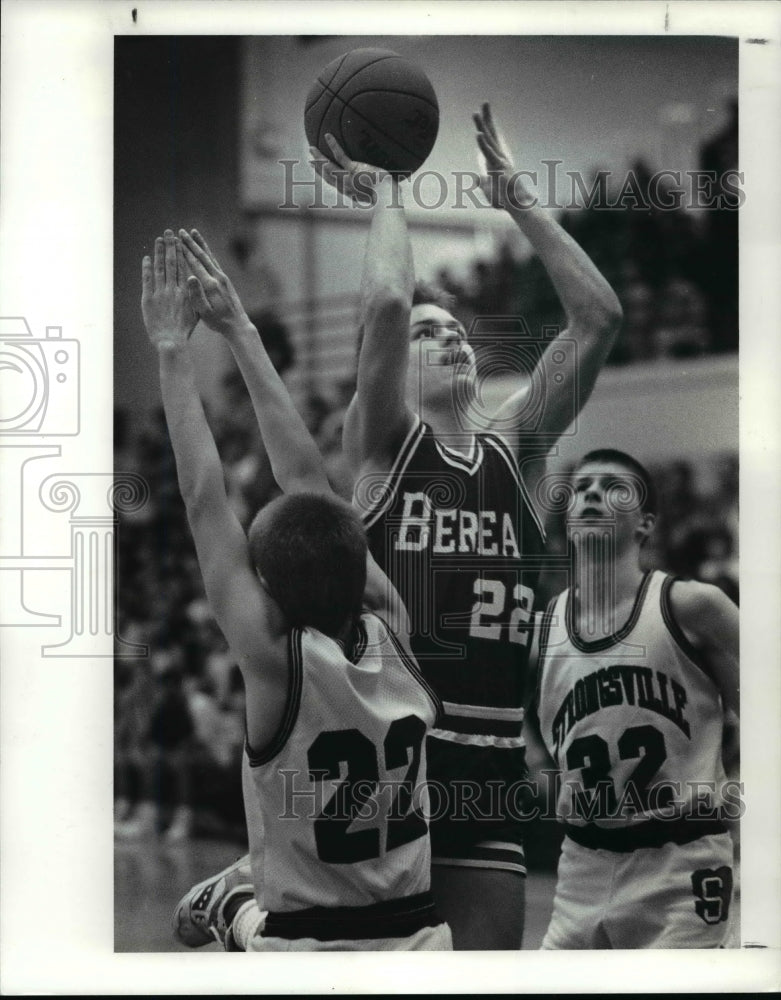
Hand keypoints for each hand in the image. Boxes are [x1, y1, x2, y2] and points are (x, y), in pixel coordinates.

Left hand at [141, 230, 197, 347]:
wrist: (171, 341)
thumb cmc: (184, 330)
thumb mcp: (196, 312)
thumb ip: (194, 296)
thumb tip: (194, 282)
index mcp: (185, 292)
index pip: (182, 267)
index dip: (180, 253)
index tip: (180, 241)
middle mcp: (172, 289)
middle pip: (170, 263)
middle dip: (170, 246)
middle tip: (169, 232)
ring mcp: (159, 294)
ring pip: (159, 268)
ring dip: (158, 253)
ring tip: (159, 239)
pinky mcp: (148, 300)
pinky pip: (147, 280)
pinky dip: (146, 268)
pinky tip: (147, 258)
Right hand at [179, 229, 251, 338]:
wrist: (238, 325)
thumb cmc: (218, 321)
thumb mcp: (204, 312)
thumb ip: (196, 295)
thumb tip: (189, 277)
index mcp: (210, 285)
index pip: (195, 264)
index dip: (185, 251)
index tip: (176, 240)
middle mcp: (218, 278)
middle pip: (202, 256)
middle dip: (191, 243)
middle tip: (181, 231)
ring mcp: (223, 278)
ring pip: (210, 256)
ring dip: (200, 244)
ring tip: (193, 232)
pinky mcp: (226, 280)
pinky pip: (215, 262)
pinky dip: (208, 252)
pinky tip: (204, 248)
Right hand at [309, 133, 391, 204]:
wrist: (387, 196)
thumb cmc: (389, 195)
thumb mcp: (383, 191)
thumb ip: (382, 188)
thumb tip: (392, 185)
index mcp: (352, 193)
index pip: (338, 185)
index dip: (329, 179)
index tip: (323, 174)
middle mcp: (347, 187)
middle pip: (329, 178)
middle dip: (318, 170)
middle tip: (310, 162)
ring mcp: (348, 179)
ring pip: (329, 167)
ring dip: (319, 158)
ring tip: (311, 149)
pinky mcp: (352, 170)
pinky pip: (340, 156)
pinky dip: (333, 145)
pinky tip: (327, 136)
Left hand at [473, 102, 516, 208]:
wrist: (517, 206)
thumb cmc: (505, 199)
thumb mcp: (488, 190)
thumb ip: (482, 182)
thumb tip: (475, 179)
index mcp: (495, 160)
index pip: (489, 139)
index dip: (486, 125)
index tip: (482, 113)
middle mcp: (498, 157)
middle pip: (491, 134)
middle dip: (486, 118)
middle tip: (484, 103)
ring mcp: (499, 161)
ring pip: (489, 140)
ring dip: (481, 126)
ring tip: (475, 113)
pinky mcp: (499, 168)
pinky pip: (489, 154)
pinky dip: (483, 144)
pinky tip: (478, 134)